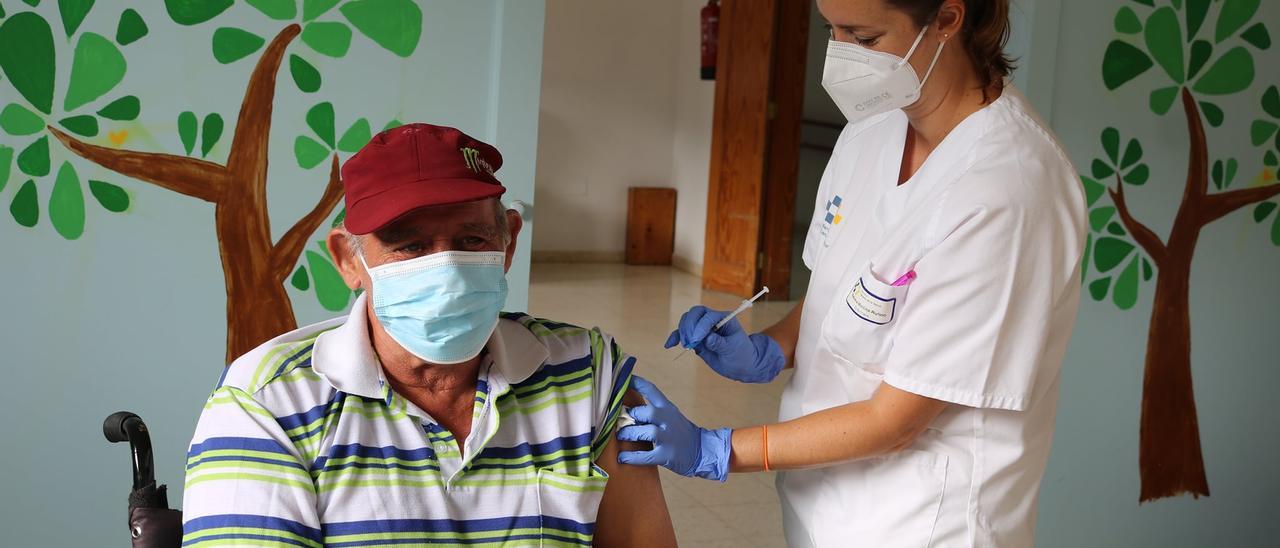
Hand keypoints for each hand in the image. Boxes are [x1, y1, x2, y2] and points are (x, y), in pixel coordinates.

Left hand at [616, 377, 731, 481]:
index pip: (651, 390)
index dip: (636, 383)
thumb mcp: (670, 416)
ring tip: (621, 436)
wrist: (703, 451)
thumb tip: (626, 411)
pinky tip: (622, 457)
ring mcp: (668, 438)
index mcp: (667, 408)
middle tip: (621, 421)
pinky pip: (646, 455)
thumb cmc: (681, 433)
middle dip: (632, 415)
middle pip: (648, 412)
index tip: (623, 378)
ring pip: (647, 432)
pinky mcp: (666, 455)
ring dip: (630, 433)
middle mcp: (668, 421)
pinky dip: (632, 457)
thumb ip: (652, 412)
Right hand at [664, 306, 784, 382]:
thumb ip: (720, 343)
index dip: (700, 326)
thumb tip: (707, 338)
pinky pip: (682, 334)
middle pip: (695, 313)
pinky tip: (669, 345)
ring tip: (686, 346)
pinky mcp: (696, 338)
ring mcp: (702, 328)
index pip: (708, 317)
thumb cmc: (742, 354)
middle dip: (689, 326)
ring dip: (682, 331)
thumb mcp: (734, 349)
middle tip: (690, 342)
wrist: (742, 365)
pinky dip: (675, 337)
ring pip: (686, 321)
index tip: (696, 340)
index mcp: (724, 318)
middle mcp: (712, 320)